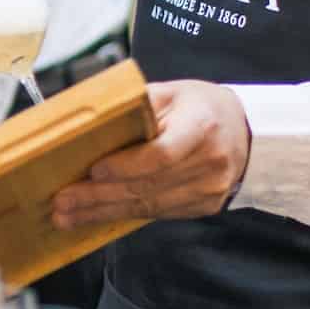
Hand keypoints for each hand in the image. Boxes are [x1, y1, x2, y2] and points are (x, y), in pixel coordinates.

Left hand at [51, 80, 250, 228]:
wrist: (246, 133)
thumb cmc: (202, 108)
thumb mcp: (173, 92)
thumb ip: (137, 105)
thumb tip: (91, 118)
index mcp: (202, 127)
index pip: (163, 153)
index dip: (127, 165)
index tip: (95, 169)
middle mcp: (210, 163)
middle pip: (148, 185)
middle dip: (99, 195)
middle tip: (63, 200)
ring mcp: (209, 190)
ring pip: (149, 205)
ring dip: (103, 212)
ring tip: (68, 214)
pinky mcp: (202, 208)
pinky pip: (157, 213)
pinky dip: (122, 215)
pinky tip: (95, 216)